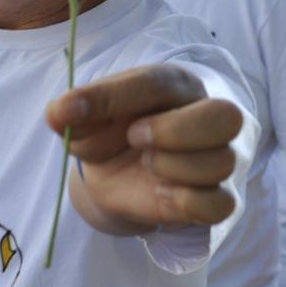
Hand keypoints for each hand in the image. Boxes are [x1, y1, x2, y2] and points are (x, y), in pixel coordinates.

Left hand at [45, 64, 242, 231]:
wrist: (113, 173)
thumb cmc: (108, 132)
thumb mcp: (85, 118)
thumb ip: (75, 110)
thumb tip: (59, 113)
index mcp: (172, 85)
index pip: (157, 83)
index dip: (115, 98)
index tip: (74, 111)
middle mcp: (204, 115)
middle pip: (226, 116)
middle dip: (175, 131)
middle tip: (135, 136)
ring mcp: (214, 156)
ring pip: (222, 161)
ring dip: (176, 167)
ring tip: (146, 164)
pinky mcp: (213, 196)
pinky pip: (222, 203)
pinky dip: (190, 202)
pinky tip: (162, 194)